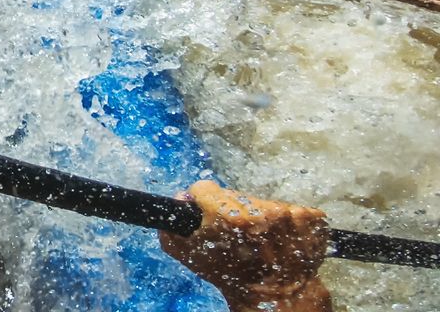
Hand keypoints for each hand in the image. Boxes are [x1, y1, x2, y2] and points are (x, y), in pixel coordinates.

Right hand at [160, 181, 331, 311]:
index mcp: (226, 215)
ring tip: (262, 240)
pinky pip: (291, 209)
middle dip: (232, 210)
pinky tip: (283, 240)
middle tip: (238, 235)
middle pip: (235, 195)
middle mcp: (259, 209)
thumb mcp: (188, 255)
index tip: (209, 214)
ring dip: (261, 217)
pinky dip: (288, 223)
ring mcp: (289, 213)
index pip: (205, 189)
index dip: (203, 202)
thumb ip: (172, 225)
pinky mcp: (312, 217)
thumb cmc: (230, 276)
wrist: (275, 295)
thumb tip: (178, 198)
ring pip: (263, 202)